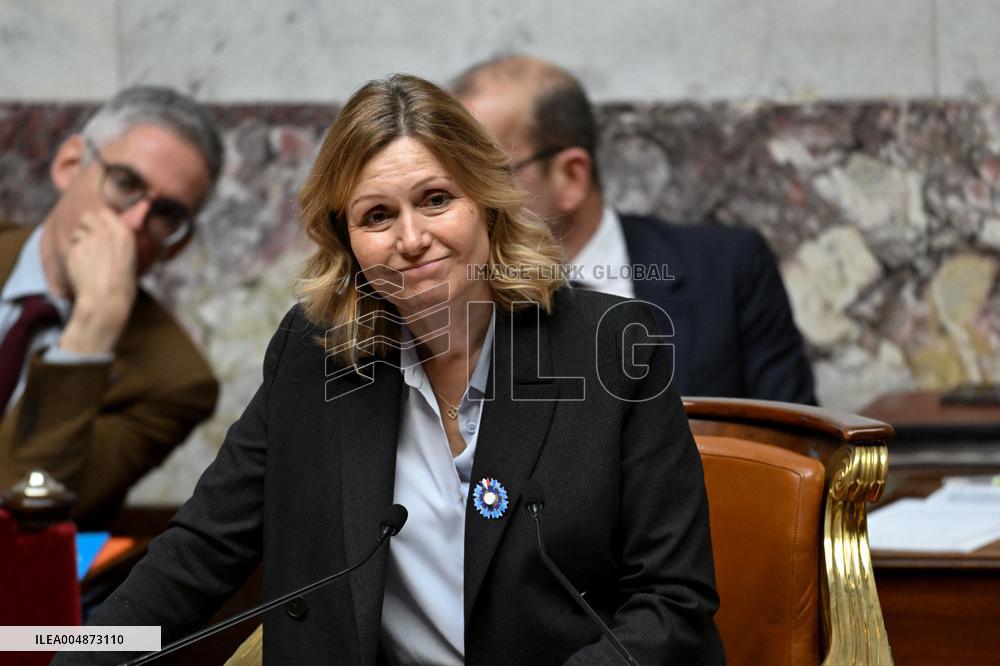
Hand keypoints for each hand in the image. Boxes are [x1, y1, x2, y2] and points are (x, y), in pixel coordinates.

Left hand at [59, 210, 138, 354]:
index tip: (101, 230)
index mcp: (124, 233)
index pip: (105, 212)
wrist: (106, 301)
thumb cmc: (122, 285)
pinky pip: (72, 245)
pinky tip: (82, 267)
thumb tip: (108, 228)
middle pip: (88, 216)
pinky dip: (75, 253)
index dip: (101, 220)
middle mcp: (106, 232)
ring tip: (88, 258)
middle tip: (90, 241)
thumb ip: (118, 239)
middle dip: (87, 226)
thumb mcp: (130, 257)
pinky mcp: (75, 249)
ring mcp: (89, 240)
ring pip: (77, 231)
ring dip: (80, 240)